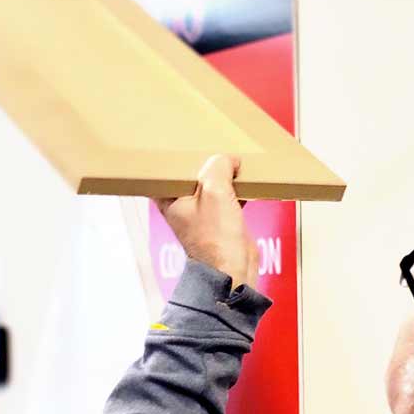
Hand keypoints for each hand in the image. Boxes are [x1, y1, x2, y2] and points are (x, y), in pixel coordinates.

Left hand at [155, 155, 258, 287]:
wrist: (233, 270)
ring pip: (211, 184)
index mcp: (169, 198)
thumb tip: (228, 160)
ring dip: (222, 174)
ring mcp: (201, 212)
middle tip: (215, 146)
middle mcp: (181, 204)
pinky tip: (245, 180)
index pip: (168, 169)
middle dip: (204, 162)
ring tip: (233, 160)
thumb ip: (218, 167)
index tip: (188, 142)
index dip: (178, 156)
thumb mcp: (214, 191)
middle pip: (192, 174)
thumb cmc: (216, 241)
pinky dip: (235, 188)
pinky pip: (226, 195)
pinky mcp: (220, 219)